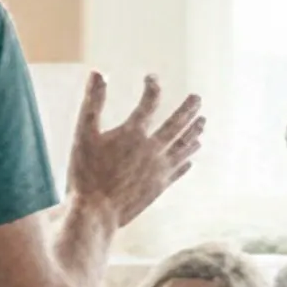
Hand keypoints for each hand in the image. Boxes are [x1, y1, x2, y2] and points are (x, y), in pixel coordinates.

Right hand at [62, 68, 205, 236]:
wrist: (96, 213)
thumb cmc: (85, 174)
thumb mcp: (83, 135)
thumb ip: (92, 103)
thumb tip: (98, 72)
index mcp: (133, 134)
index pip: (149, 102)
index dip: (152, 87)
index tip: (151, 78)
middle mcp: (152, 150)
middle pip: (177, 124)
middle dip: (188, 109)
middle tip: (198, 99)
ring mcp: (159, 170)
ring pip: (183, 147)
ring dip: (194, 133)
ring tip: (203, 124)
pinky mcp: (159, 187)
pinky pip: (178, 171)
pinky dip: (186, 161)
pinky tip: (192, 158)